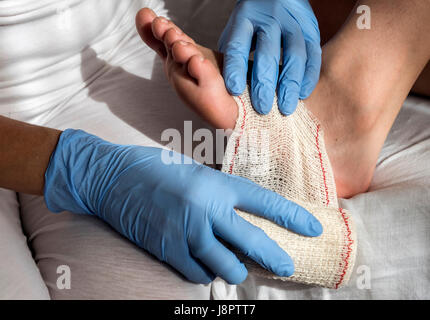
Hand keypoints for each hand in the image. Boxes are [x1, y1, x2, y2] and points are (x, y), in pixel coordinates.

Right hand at [44, 129, 322, 283]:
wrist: (113, 178)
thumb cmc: (155, 169)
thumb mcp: (194, 172)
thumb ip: (219, 192)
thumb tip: (242, 214)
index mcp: (214, 183)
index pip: (263, 201)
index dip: (291, 216)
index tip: (312, 227)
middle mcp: (205, 207)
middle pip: (250, 241)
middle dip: (274, 257)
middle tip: (287, 266)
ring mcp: (185, 231)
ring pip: (226, 264)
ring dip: (236, 269)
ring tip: (239, 266)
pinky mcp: (167, 249)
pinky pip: (197, 272)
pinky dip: (205, 272)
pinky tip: (206, 265)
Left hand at [219, 0, 320, 114]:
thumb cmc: (252, 23)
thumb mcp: (236, 31)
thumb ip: (231, 55)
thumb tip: (225, 89)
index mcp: (244, 19)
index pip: (237, 46)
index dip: (236, 69)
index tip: (235, 91)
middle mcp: (269, 20)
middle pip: (267, 53)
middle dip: (264, 83)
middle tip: (262, 108)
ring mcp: (292, 24)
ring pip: (294, 55)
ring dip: (290, 84)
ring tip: (285, 108)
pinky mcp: (311, 30)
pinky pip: (313, 55)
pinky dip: (309, 76)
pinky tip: (302, 94)